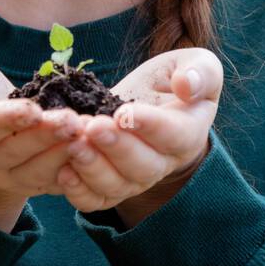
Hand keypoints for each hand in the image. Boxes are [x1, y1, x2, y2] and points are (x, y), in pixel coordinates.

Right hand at [0, 48, 84, 199]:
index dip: (5, 120)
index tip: (32, 109)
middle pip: (14, 152)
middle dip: (45, 137)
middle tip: (73, 122)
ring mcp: (7, 175)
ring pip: (37, 172)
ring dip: (64, 154)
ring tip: (89, 134)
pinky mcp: (34, 181)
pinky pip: (56, 182)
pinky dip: (77, 169)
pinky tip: (96, 150)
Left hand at [56, 47, 220, 216]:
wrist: (148, 102)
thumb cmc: (173, 80)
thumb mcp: (196, 64)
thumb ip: (200, 72)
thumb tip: (186, 85)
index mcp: (188, 133)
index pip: (173, 135)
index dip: (149, 126)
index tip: (124, 112)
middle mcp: (163, 163)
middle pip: (142, 166)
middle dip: (115, 147)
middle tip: (93, 127)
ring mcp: (135, 179)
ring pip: (116, 186)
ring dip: (93, 167)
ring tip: (74, 144)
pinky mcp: (109, 187)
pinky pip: (94, 200)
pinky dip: (78, 191)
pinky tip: (64, 171)